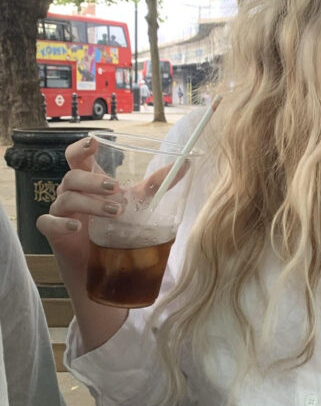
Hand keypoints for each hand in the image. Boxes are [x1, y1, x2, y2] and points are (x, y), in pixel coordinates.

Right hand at [37, 136, 179, 271]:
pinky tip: (77, 227)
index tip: (93, 143)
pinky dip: (61, 223)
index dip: (80, 147)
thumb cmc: (116, 224)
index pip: (76, 156)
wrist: (105, 262)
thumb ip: (158, 184)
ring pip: (66, 198)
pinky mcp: (54, 233)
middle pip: (72, 176)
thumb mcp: (138, 202)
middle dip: (93, 180)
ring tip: (115, 211)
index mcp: (88, 179)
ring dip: (90, 203)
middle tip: (116, 188)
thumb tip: (186, 164)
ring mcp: (61, 211)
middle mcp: (71, 191)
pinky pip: (48, 223)